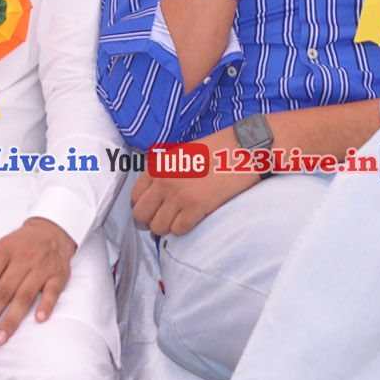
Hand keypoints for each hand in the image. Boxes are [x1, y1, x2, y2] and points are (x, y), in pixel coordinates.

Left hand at [0, 217, 75, 344]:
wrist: (50, 232)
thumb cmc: (19, 245)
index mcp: (3, 250)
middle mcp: (22, 258)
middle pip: (3, 291)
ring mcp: (42, 267)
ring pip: (24, 296)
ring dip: (11, 319)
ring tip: (0, 338)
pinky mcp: (58, 275)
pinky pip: (52, 292)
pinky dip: (46, 306)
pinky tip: (38, 319)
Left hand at [130, 163, 259, 236]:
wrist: (243, 149)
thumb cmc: (217, 150)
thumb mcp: (182, 153)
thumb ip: (164, 171)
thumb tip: (155, 194)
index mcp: (158, 165)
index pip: (135, 196)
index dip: (144, 206)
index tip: (155, 209)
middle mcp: (163, 180)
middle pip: (141, 215)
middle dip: (151, 220)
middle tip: (165, 219)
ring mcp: (178, 195)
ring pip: (158, 227)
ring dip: (168, 227)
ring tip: (180, 220)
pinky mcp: (195, 207)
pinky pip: (178, 230)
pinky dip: (184, 229)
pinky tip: (193, 219)